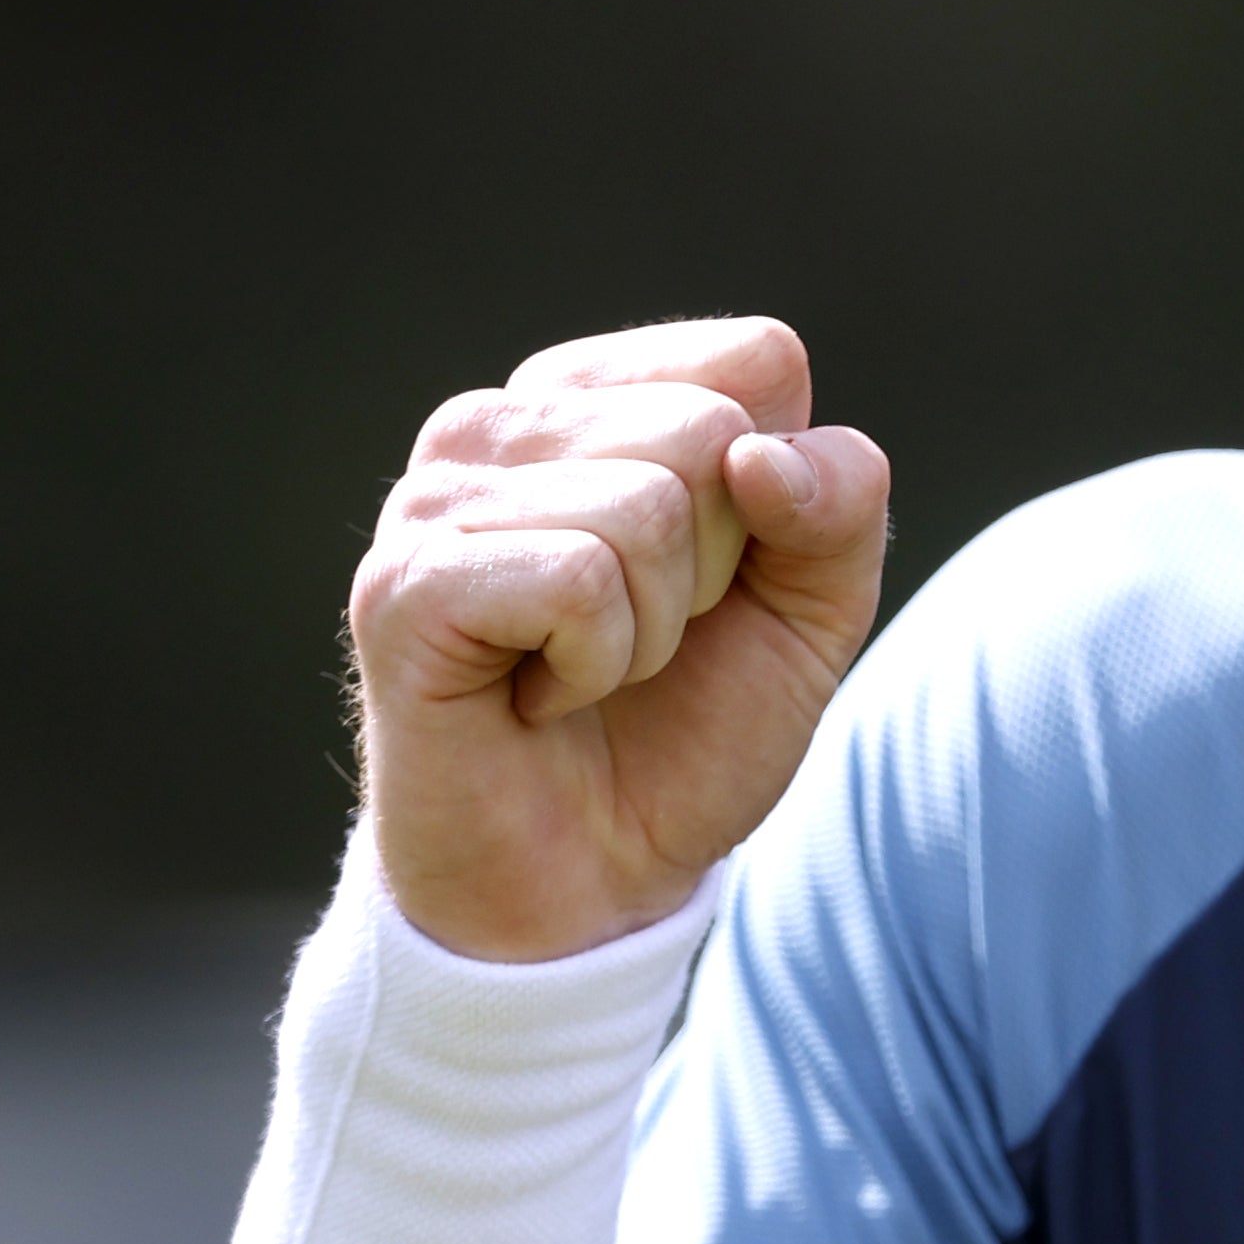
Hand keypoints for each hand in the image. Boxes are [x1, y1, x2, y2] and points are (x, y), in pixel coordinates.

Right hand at [346, 317, 893, 961]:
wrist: (593, 883)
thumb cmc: (688, 731)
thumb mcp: (814, 611)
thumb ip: (840, 505)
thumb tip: (760, 456)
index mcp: (593, 395)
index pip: (758, 359)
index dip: (779, 492)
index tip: (713, 579)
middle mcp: (500, 421)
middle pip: (709, 429)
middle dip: (715, 569)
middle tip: (640, 639)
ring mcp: (435, 496)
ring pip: (648, 507)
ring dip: (654, 630)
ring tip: (585, 672)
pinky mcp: (403, 585)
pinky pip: (578, 581)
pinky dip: (595, 665)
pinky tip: (537, 697)